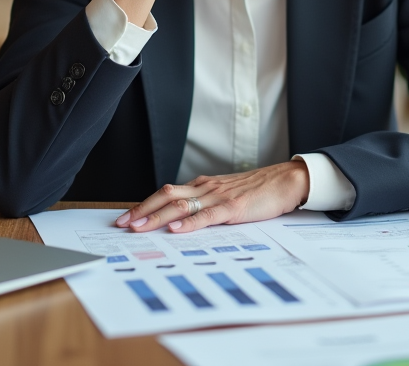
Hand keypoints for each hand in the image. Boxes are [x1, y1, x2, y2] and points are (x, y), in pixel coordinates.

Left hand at [114, 161, 309, 233]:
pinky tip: (177, 229)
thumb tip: (184, 222)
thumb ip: (207, 206)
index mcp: (203, 186)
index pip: (167, 193)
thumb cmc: (258, 190)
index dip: (145, 205)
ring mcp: (219, 196)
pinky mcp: (234, 207)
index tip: (126, 217)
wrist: (286, 180)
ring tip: (138, 227)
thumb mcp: (227, 196)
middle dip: (142, 210)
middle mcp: (206, 188)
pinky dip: (190, 223)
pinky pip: (207, 215)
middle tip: (122, 224)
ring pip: (181, 205)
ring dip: (157, 217)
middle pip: (166, 196)